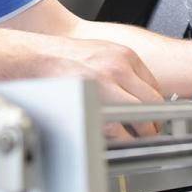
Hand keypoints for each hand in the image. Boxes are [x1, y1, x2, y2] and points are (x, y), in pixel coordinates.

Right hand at [46, 40, 162, 140]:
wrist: (34, 58)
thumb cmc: (62, 57)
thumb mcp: (101, 51)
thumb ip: (122, 68)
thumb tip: (137, 90)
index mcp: (124, 56)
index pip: (155, 85)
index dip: (156, 104)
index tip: (155, 114)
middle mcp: (119, 68)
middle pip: (152, 102)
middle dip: (154, 121)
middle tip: (152, 131)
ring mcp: (106, 86)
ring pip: (140, 117)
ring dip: (142, 133)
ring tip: (138, 138)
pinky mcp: (91, 104)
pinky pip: (117, 128)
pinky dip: (121, 138)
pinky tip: (118, 139)